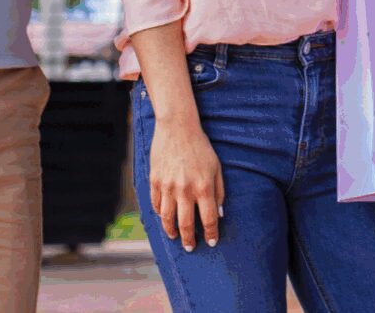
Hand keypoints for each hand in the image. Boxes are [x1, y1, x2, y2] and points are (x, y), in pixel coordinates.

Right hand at [149, 116, 223, 252]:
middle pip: (185, 224)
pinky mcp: (154, 181)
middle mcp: (185, 190)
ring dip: (171, 231)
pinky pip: (156, 204)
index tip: (212, 242)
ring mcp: (167, 186)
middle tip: (191, 248)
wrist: (177, 127)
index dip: (211, 234)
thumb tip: (219, 214)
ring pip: (167, 219)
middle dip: (189, 240)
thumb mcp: (216, 167)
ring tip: (175, 237)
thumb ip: (219, 192)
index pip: (208, 219)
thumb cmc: (200, 147)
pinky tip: (165, 217)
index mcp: (203, 187)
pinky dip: (160, 214)